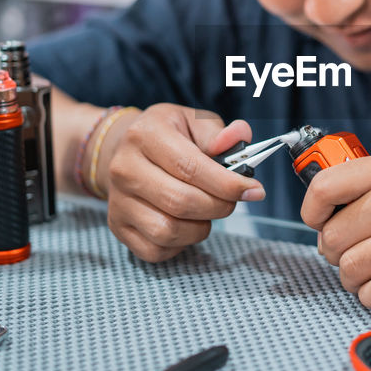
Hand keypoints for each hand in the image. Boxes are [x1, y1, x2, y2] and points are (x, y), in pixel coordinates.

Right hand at [101, 104, 263, 262]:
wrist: (127, 150)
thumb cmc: (168, 135)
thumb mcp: (193, 120)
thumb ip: (219, 132)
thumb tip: (237, 138)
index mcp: (145, 135)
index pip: (190, 167)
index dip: (227, 184)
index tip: (253, 190)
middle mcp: (124, 168)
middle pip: (180, 202)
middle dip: (218, 207)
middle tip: (232, 201)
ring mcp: (118, 201)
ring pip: (167, 231)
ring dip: (200, 228)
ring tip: (207, 211)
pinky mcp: (118, 227)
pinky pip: (156, 250)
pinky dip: (181, 244)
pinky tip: (187, 224)